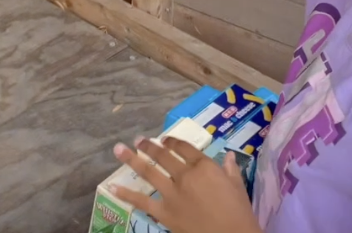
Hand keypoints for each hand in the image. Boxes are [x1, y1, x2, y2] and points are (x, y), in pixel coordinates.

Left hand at [110, 137, 262, 232]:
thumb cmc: (239, 213)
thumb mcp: (238, 187)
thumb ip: (230, 170)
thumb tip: (227, 156)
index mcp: (204, 167)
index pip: (184, 148)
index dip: (172, 141)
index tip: (164, 139)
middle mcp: (185, 175)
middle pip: (163, 156)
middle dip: (149, 146)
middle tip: (138, 140)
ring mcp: (172, 193)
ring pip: (148, 172)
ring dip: (132, 159)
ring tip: (119, 149)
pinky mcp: (164, 212)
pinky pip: (142, 201)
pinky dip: (126, 194)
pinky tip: (113, 187)